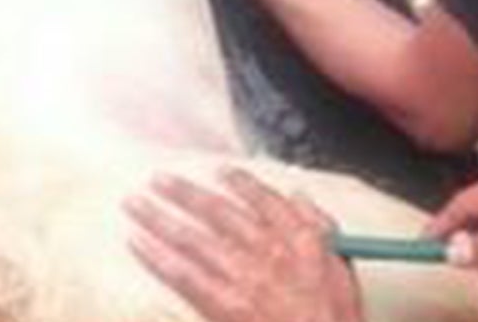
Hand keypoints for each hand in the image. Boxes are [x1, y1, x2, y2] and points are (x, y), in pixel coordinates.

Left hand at [126, 170, 362, 321]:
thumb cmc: (332, 320)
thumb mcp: (342, 270)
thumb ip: (320, 229)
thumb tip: (299, 196)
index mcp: (297, 240)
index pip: (263, 199)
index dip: (239, 182)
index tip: (219, 170)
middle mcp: (266, 253)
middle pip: (217, 213)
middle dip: (184, 193)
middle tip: (158, 180)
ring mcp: (241, 279)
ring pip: (192, 238)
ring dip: (160, 217)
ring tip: (135, 204)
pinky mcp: (222, 305)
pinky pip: (182, 275)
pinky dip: (157, 256)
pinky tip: (137, 242)